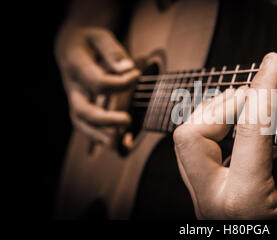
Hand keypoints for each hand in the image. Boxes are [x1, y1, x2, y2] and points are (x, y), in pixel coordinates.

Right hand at [55, 27, 140, 143]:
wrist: (71, 46)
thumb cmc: (89, 41)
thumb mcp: (100, 37)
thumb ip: (113, 52)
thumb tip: (127, 69)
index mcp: (76, 66)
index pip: (98, 82)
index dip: (120, 83)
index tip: (137, 75)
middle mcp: (73, 88)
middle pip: (83, 110)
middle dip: (104, 120)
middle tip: (127, 120)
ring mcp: (76, 100)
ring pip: (83, 124)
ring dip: (101, 136)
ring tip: (120, 144)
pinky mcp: (82, 108)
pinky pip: (88, 127)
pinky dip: (102, 139)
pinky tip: (121, 146)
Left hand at [173, 53, 276, 218]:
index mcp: (245, 202)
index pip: (249, 131)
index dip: (263, 90)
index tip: (273, 64)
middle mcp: (212, 199)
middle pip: (191, 133)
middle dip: (225, 104)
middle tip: (258, 96)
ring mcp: (201, 197)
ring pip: (186, 139)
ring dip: (217, 114)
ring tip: (252, 111)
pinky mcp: (201, 192)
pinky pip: (195, 149)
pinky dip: (217, 128)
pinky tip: (245, 131)